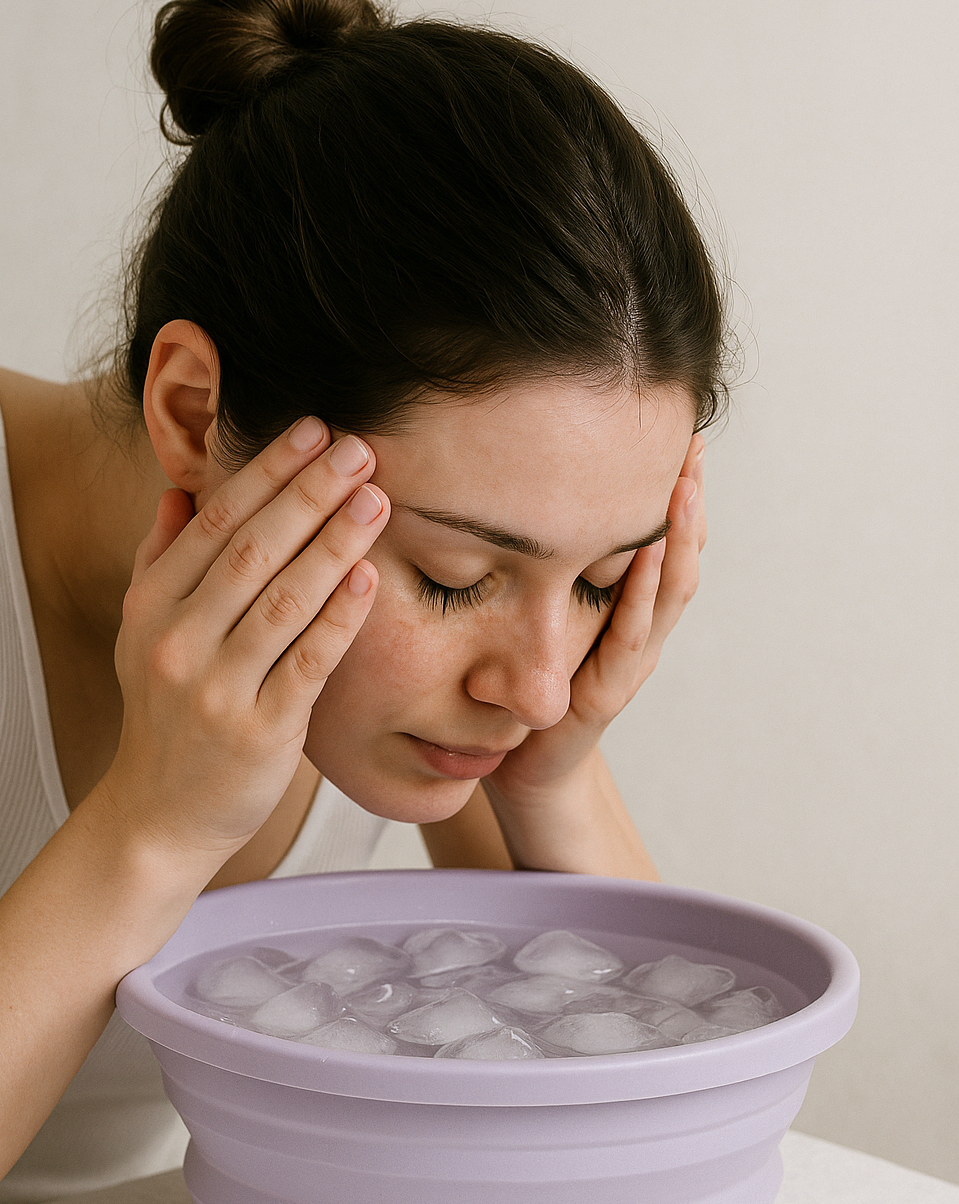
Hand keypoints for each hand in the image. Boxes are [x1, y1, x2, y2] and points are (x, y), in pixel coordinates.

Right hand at [98, 419, 389, 864]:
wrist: (159, 815)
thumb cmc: (166, 716)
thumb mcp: (143, 636)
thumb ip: (160, 561)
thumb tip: (180, 492)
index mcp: (151, 607)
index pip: (215, 523)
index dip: (267, 471)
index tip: (313, 430)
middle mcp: (177, 642)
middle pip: (252, 551)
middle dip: (309, 493)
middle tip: (360, 449)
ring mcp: (216, 689)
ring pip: (283, 601)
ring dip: (334, 543)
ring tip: (376, 499)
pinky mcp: (258, 732)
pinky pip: (306, 663)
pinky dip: (338, 618)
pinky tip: (367, 577)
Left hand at [485, 433, 706, 800]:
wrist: (523, 770)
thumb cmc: (525, 689)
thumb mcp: (536, 612)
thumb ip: (538, 565)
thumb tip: (508, 490)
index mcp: (626, 607)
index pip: (661, 539)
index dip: (674, 491)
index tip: (678, 433)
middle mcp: (639, 629)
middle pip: (679, 554)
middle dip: (689, 499)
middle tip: (694, 442)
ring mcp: (630, 661)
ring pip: (668, 589)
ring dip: (677, 536)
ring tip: (684, 483)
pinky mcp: (607, 692)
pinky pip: (631, 635)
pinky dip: (643, 592)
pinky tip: (645, 550)